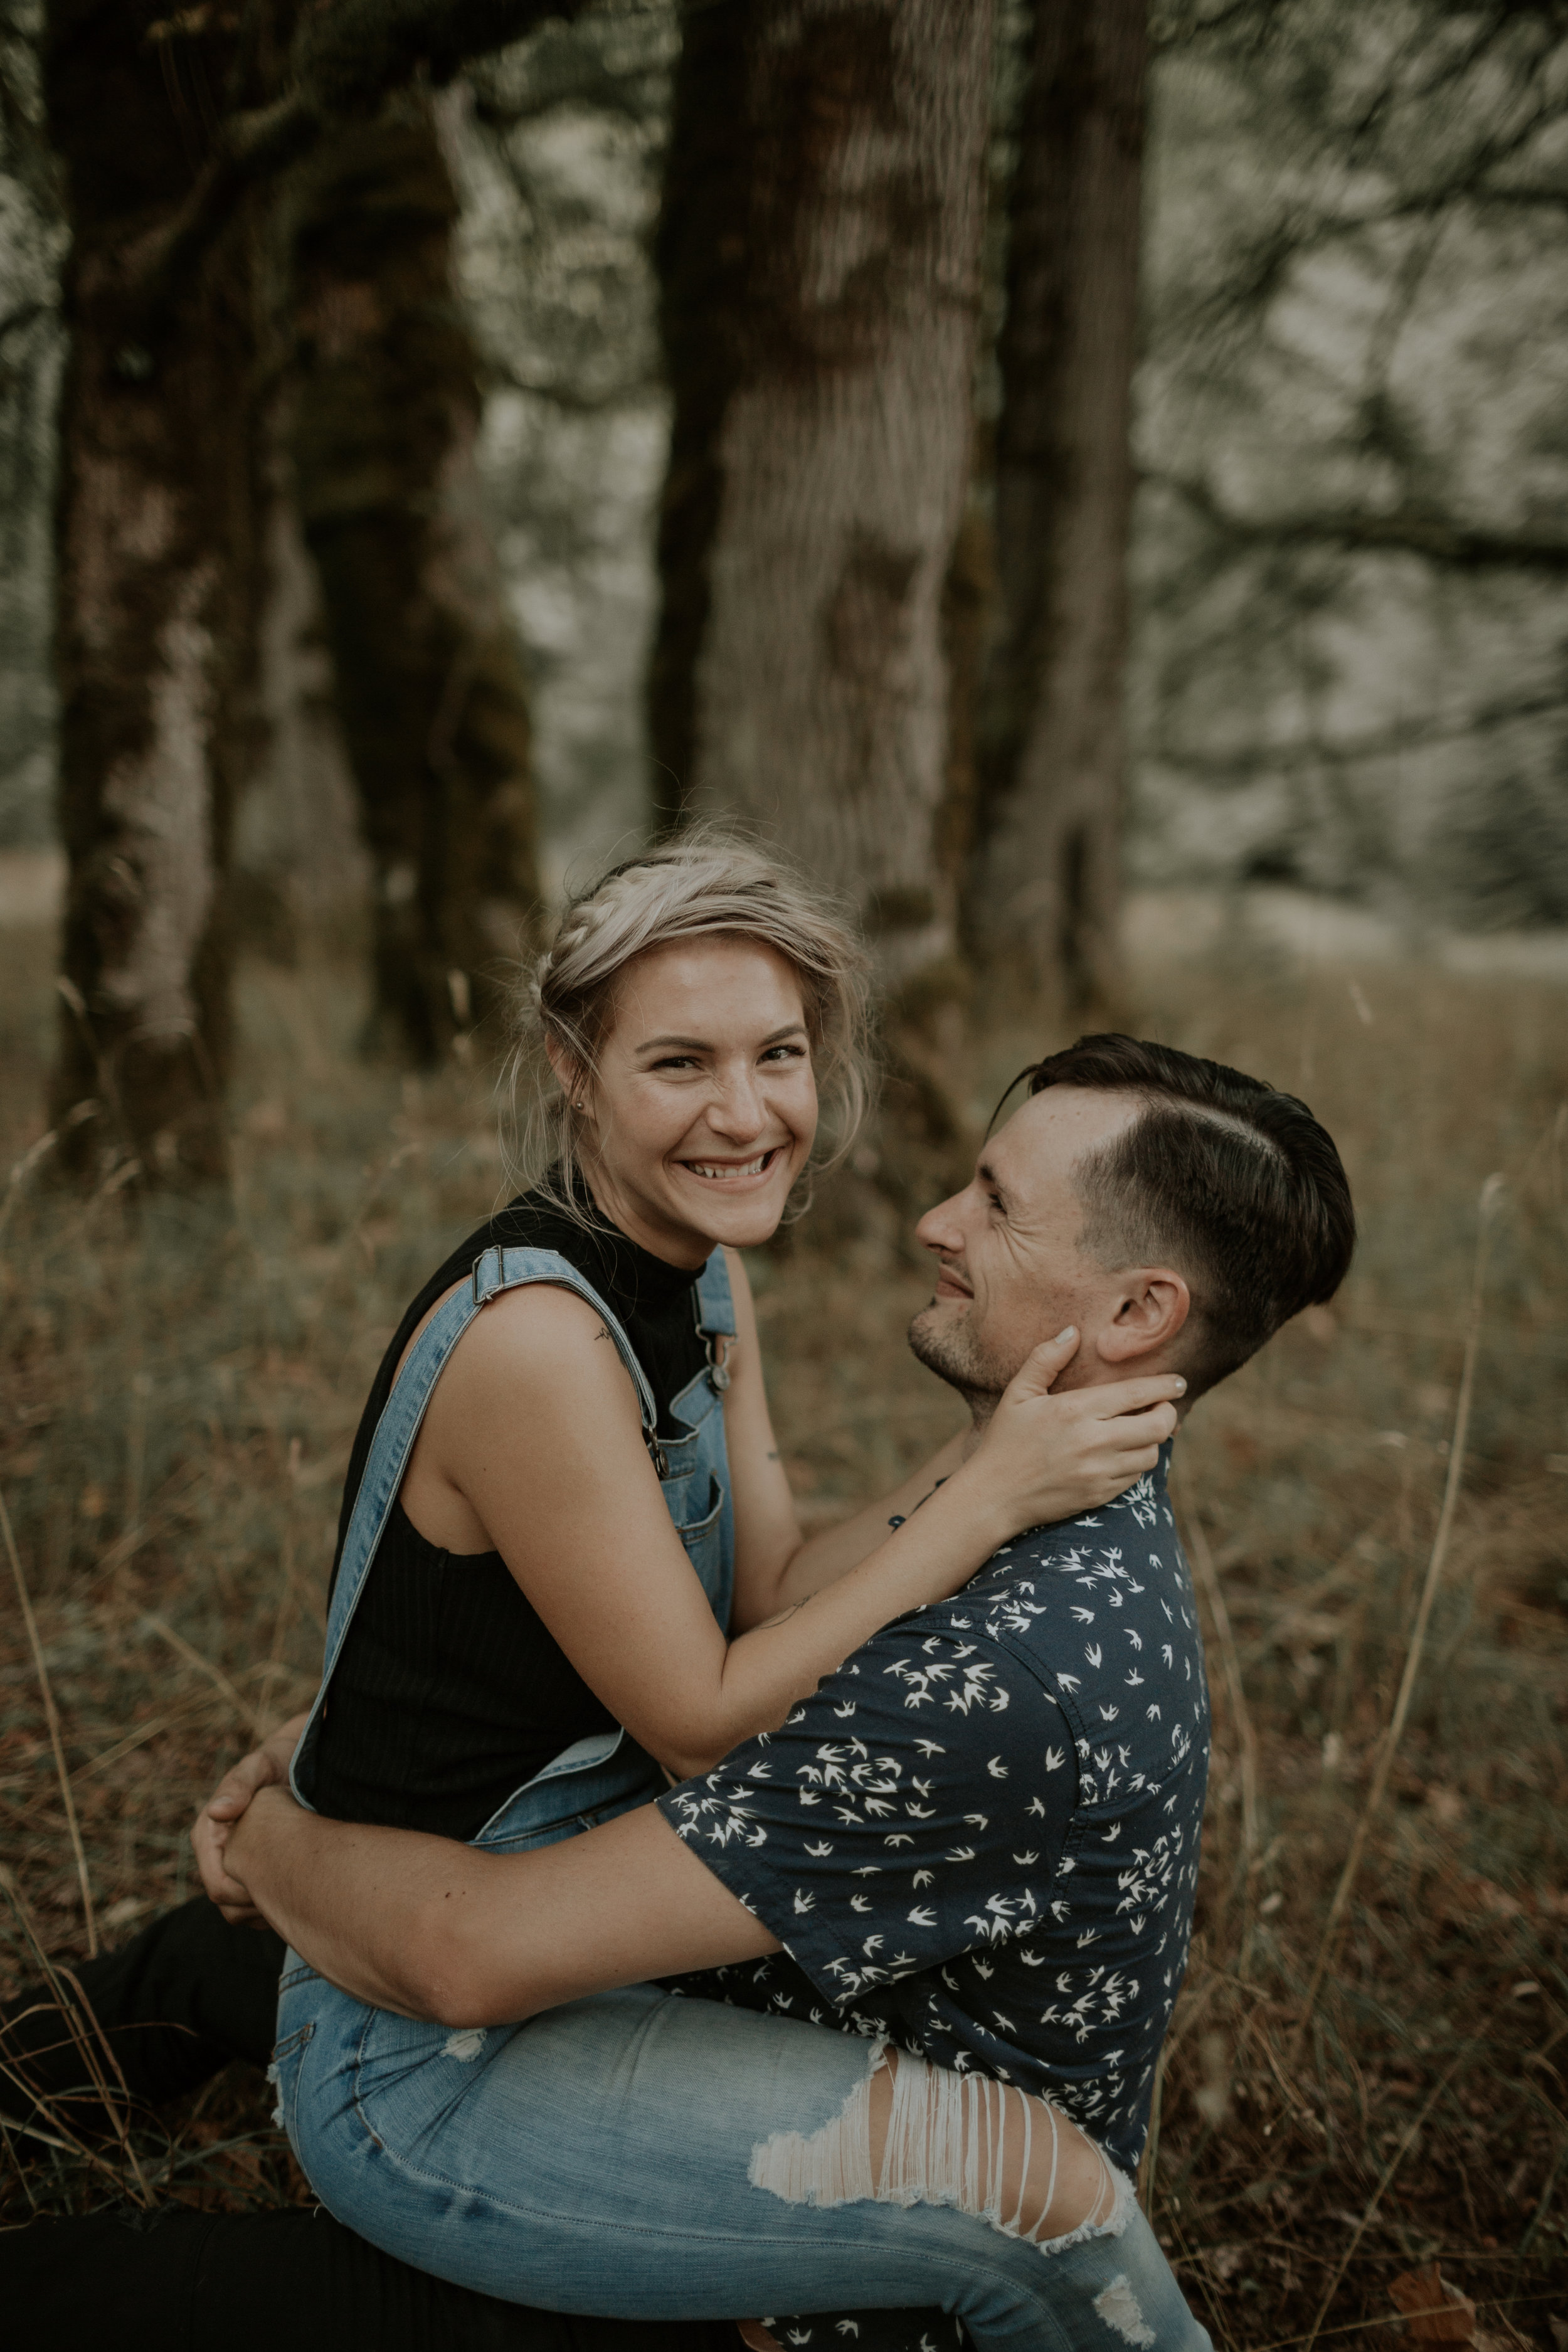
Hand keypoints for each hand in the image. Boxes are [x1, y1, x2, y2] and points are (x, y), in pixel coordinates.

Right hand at [191, 1708, 310, 1925]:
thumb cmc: (275, 1761)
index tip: (284, 1886)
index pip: (218, 1886)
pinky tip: (300, 1891)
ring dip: (267, 1908)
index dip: (247, 1895)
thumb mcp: (260, 1767)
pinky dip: (274, 1904)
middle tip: (299, 1893)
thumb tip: (216, 1812)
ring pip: (240, 1909)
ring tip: (302, 1892)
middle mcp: (214, 1854)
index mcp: (207, 1835)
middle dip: (259, 1904)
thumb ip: (240, 1786)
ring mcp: (228, 1864)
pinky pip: (253, 1904)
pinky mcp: (245, 1870)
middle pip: (228, 1903)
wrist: (292, 1761)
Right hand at [963, 1329, 1183, 1534]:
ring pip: (1151, 1453)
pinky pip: (1136, 1478)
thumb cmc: (1005, 1440)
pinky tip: (1124, 1453)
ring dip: (1153, 1440)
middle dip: (1169, 1413)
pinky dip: (1137, 1463)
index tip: (1178, 1382)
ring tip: (1141, 1429)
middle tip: (1163, 1406)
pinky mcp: (1100, 1495)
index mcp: (1075, 1410)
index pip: (1136, 1393)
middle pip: (1157, 1426)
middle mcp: (1093, 1441)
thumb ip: (1046, 1359)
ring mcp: (1099, 1472)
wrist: (994, 1496)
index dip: (1165, 1386)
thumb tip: (1073, 1332)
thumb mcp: (1018, 1393)